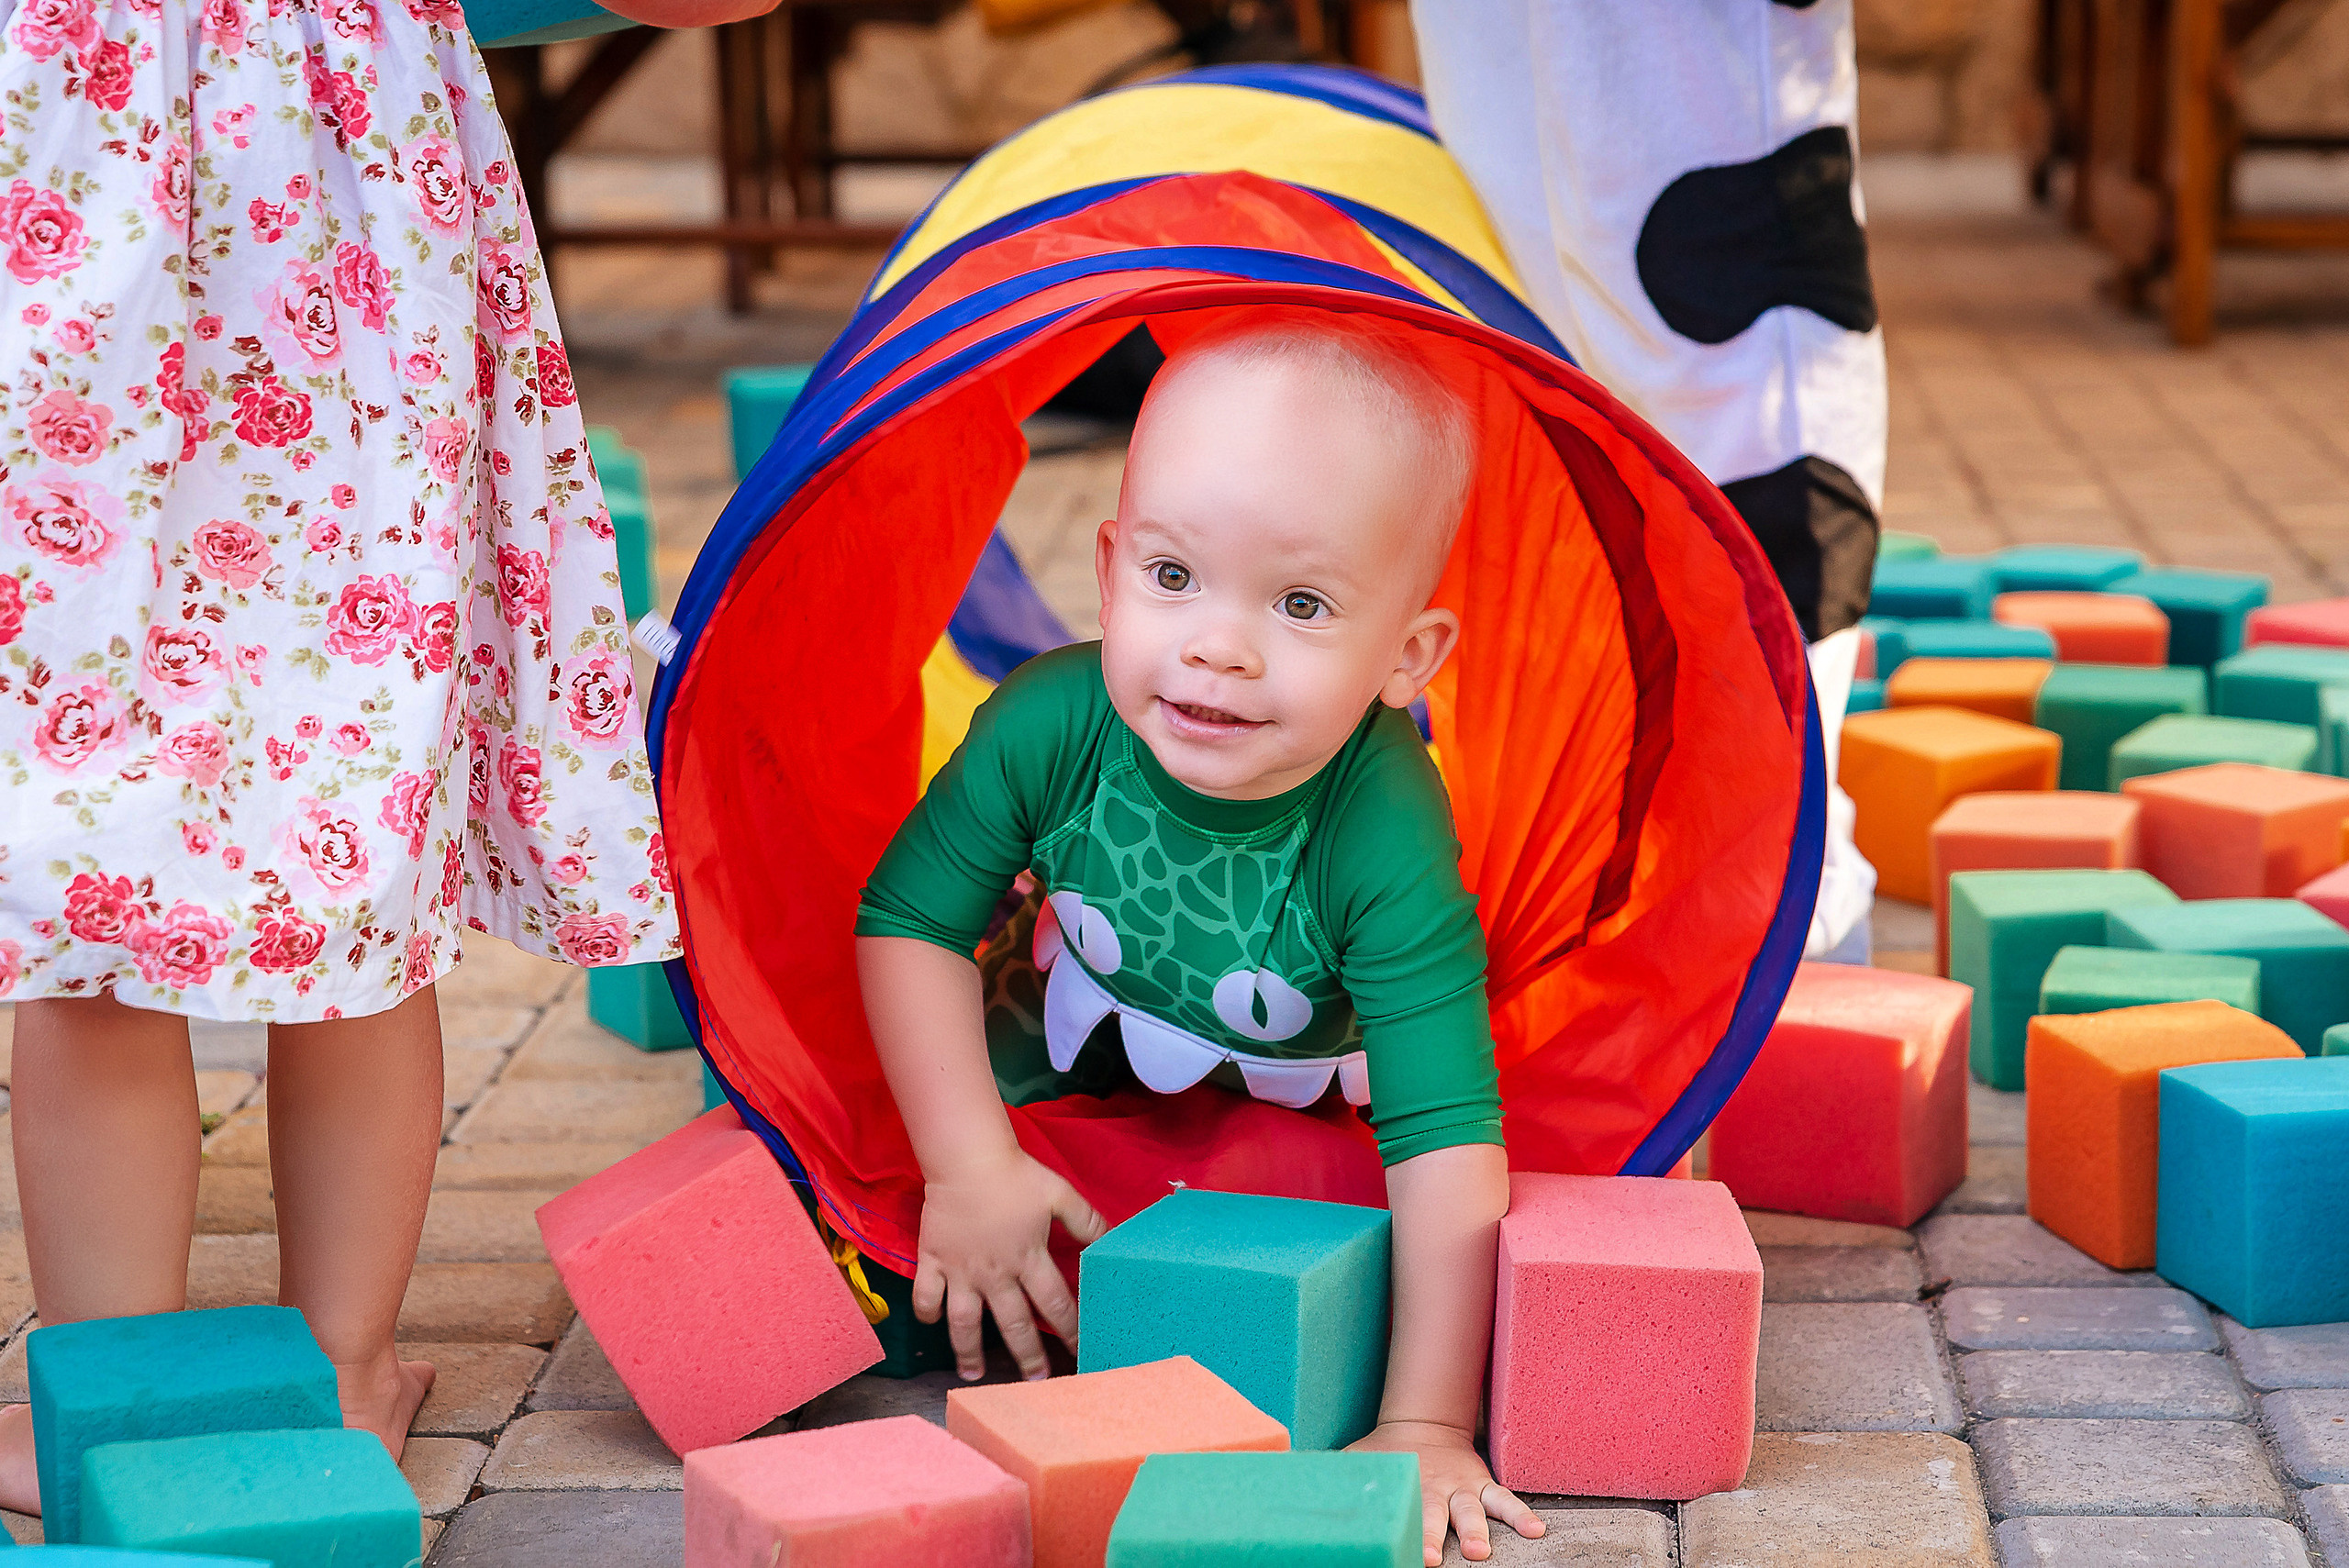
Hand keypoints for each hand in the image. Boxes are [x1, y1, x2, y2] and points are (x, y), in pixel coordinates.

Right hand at [912, 1149, 1104, 1380]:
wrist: (967, 1159)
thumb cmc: (1015, 1175)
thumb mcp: (1060, 1195)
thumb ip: (1087, 1222)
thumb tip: (1114, 1239)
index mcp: (1029, 1258)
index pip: (1056, 1304)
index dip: (1071, 1329)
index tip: (1080, 1352)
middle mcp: (996, 1273)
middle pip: (1013, 1323)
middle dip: (1027, 1356)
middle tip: (1036, 1381)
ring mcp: (961, 1270)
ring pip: (965, 1322)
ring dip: (969, 1351)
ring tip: (974, 1376)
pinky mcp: (933, 1260)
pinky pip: (926, 1295)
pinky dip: (927, 1313)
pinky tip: (933, 1325)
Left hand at [1349, 1419, 1542, 1565]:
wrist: (1422, 1426)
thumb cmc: (1386, 1457)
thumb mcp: (1358, 1462)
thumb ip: (1339, 1478)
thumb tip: (1295, 1479)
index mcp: (1405, 1486)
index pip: (1401, 1512)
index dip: (1400, 1532)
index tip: (1401, 1551)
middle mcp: (1434, 1489)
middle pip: (1434, 1516)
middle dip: (1433, 1537)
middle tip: (1432, 1557)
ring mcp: (1461, 1488)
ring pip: (1471, 1510)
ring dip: (1475, 1531)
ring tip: (1479, 1550)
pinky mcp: (1482, 1486)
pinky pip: (1504, 1500)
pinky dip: (1520, 1514)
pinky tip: (1535, 1530)